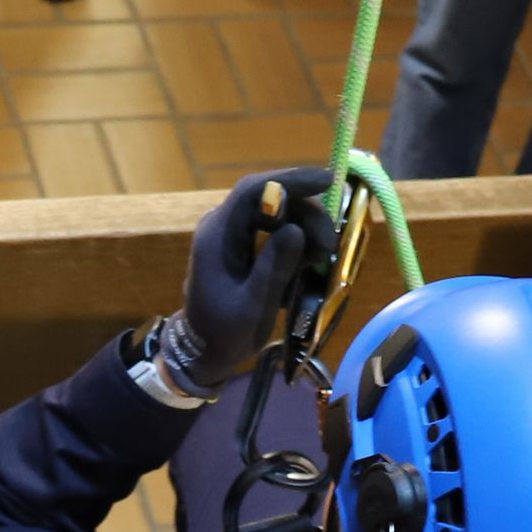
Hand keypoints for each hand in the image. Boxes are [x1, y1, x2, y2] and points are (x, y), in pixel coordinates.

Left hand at [176, 165, 335, 383]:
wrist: (201, 351)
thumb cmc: (224, 333)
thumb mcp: (253, 306)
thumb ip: (273, 267)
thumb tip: (297, 230)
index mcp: (217, 236)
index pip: (253, 191)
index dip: (291, 181)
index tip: (328, 181)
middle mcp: (222, 226)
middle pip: (269, 199)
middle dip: (306, 213)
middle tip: (329, 244)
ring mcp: (231, 234)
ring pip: (276, 213)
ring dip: (305, 228)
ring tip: (322, 258)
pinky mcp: (241, 245)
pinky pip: (273, 230)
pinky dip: (295, 241)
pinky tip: (309, 262)